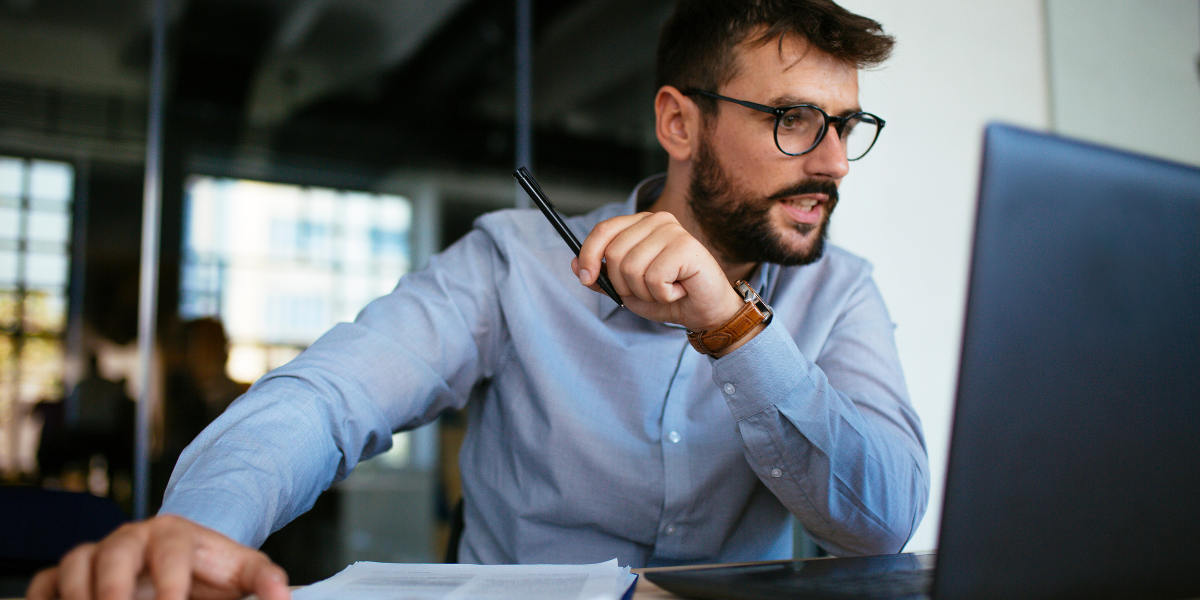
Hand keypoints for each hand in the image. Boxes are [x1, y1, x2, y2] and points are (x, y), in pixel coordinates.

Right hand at [26, 514, 289, 599]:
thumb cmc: (210, 569)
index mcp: (174, 533)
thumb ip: (264, 580)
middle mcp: (130, 539)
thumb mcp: (241, 570)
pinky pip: (47, 583)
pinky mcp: (70, 575)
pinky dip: (47, 598)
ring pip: (74, 565)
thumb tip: (284, 596)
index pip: (170, 548)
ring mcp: (96, 555)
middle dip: (113, 586)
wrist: (183, 562)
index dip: (171, 578)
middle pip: (114, 553)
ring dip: (79, 593)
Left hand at [572, 211, 743, 331]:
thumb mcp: (627, 289)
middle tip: (648, 289)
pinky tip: (678, 289)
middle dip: (624, 284)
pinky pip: (654, 278)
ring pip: (631, 269)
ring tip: (665, 290)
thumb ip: (602, 276)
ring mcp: (672, 231)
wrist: (705, 312)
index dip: (589, 255)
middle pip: (614, 254)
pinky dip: (663, 294)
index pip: (604, 230)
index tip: (586, 278)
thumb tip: (576, 264)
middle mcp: (657, 221)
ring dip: (644, 292)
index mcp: (641, 224)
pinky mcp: (686, 246)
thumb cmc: (669, 296)